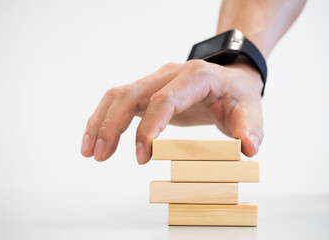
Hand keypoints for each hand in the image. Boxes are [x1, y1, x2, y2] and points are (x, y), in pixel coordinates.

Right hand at [80, 58, 263, 163]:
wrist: (230, 79)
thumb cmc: (238, 96)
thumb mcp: (251, 111)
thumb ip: (250, 129)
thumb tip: (246, 150)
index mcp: (197, 76)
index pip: (164, 99)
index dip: (149, 128)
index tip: (143, 157)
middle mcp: (170, 74)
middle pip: (131, 93)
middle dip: (112, 125)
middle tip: (101, 156)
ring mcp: (155, 80)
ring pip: (118, 95)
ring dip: (100, 122)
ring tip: (89, 151)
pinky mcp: (148, 91)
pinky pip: (118, 101)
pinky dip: (102, 119)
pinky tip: (94, 139)